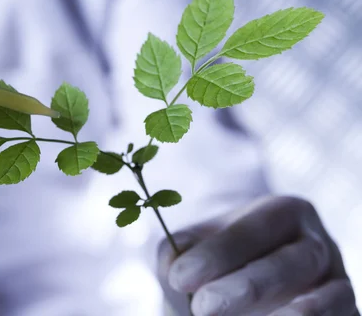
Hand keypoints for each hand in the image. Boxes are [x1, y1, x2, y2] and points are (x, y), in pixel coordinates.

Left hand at [158, 195, 357, 314]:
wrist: (250, 275)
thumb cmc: (220, 257)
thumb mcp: (196, 243)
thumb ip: (179, 249)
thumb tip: (173, 266)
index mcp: (282, 212)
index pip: (253, 230)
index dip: (218, 254)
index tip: (180, 278)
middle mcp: (316, 244)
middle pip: (292, 263)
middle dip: (247, 287)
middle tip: (203, 308)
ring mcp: (338, 282)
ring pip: (329, 298)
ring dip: (293, 315)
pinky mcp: (346, 314)